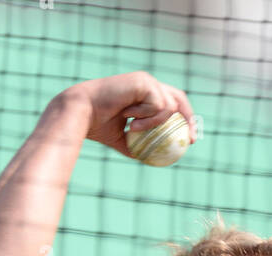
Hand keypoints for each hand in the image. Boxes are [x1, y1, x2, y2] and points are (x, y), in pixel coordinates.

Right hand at [65, 71, 195, 156]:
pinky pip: (159, 105)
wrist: (82, 114)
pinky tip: (129, 116)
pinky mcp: (144, 81)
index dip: (184, 119)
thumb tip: (153, 158)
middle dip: (188, 119)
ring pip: (168, 106)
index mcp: (144, 94)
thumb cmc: (97, 127)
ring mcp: (146, 80)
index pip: (171, 102)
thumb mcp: (122, 140)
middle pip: (179, 98)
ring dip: (154, 123)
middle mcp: (147, 83)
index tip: (188, 140)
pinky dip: (147, 117)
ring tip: (132, 127)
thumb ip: (139, 144)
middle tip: (189, 140)